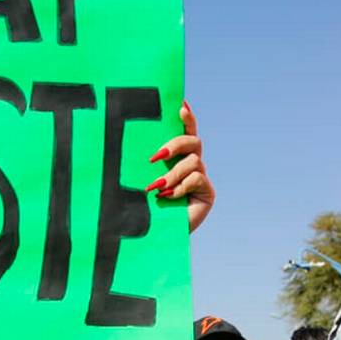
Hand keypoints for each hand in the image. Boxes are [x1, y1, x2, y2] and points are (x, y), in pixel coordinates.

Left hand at [146, 101, 214, 231]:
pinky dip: (181, 186)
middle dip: (175, 144)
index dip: (186, 117)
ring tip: (157, 188)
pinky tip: (169, 197)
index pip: (185, 130)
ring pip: (193, 161)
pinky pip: (198, 178)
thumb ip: (145, 162)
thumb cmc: (143, 205)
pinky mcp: (207, 192)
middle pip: (193, 141)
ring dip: (173, 173)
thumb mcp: (140, 178)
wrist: (154, 234)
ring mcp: (201, 177)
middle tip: (156, 156)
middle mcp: (191, 163)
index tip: (180, 105)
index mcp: (176, 156)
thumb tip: (133, 142)